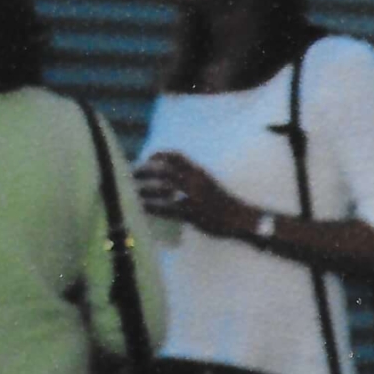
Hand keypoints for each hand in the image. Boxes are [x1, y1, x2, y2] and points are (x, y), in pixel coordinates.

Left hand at [132, 151, 256, 240]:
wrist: (242, 218)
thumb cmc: (225, 203)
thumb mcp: (211, 183)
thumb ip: (194, 177)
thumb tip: (178, 175)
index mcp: (199, 172)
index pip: (176, 156)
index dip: (158, 155)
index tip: (148, 160)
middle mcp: (195, 181)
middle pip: (164, 169)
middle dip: (144, 171)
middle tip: (132, 176)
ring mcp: (193, 196)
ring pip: (162, 187)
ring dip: (144, 189)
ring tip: (131, 192)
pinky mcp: (191, 213)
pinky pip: (166, 208)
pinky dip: (152, 207)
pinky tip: (142, 209)